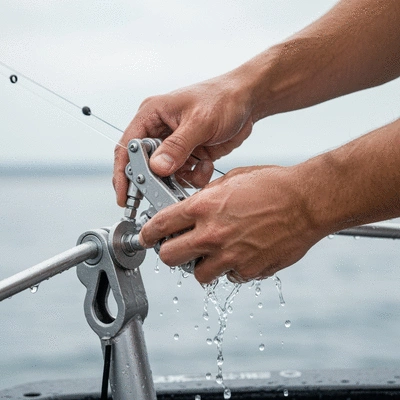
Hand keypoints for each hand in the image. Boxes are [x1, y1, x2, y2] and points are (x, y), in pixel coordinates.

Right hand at [113, 72, 254, 206]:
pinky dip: (195, 177)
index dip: (122, 173)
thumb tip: (157, 168)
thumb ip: (178, 146)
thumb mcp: (199, 121)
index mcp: (152, 115)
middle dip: (156, 180)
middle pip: (145, 165)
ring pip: (166, 175)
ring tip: (198, 170)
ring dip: (181, 179)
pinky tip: (206, 165)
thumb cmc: (223, 98)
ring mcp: (175, 145)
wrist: (247, 101)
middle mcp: (160, 131)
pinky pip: (184, 176)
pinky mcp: (189, 155)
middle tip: (164, 192)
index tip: (124, 195)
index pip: (128, 147)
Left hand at [138, 165, 320, 283]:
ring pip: (198, 275)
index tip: (147, 237)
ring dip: (201, 265)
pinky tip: (241, 254)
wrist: (307, 202)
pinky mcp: (249, 270)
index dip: (147, 233)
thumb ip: (207, 197)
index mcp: (203, 207)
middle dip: (170, 253)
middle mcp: (212, 234)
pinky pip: (229, 277)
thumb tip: (192, 209)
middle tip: (178, 247)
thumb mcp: (232, 180)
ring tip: (214, 252)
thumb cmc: (273, 186)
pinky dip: (231, 269)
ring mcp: (230, 256)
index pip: (159, 226)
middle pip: (169, 258)